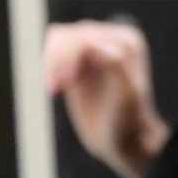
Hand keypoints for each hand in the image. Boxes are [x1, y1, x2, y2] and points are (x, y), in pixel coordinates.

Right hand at [44, 21, 168, 177]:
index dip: (69, 57)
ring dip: (50, 63)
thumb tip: (89, 41)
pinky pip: (55, 49)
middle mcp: (112, 40)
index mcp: (127, 42)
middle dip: (57, 61)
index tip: (66, 84)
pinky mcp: (79, 62)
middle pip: (70, 36)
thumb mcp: (126, 95)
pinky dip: (49, 65)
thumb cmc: (128, 121)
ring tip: (53, 89)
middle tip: (54, 90)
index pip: (87, 36)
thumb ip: (113, 64)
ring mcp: (95, 49)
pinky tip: (54, 87)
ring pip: (59, 38)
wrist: (123, 141)